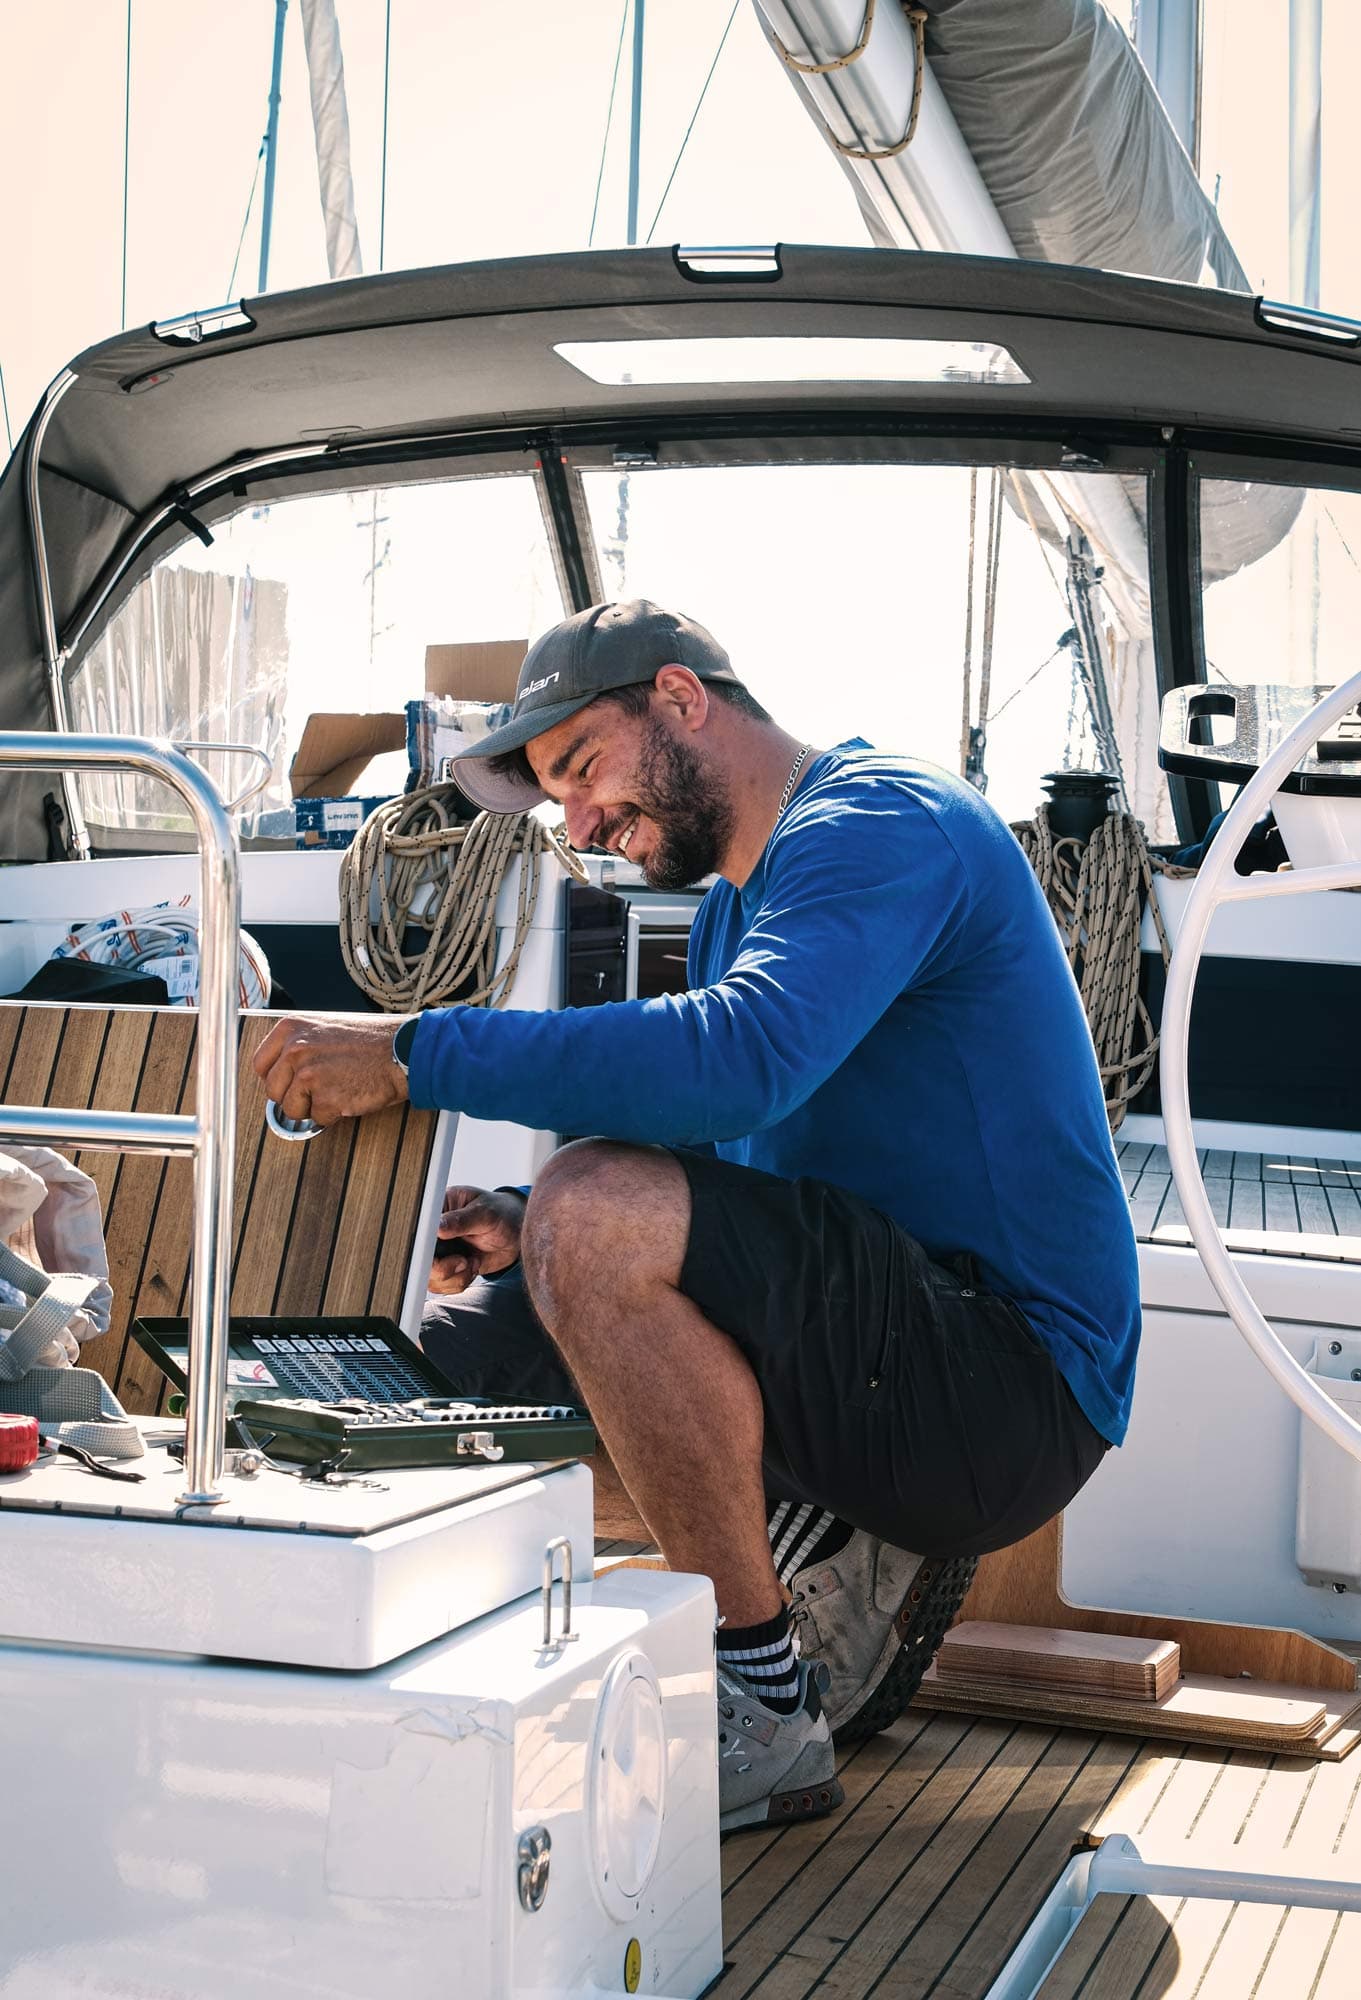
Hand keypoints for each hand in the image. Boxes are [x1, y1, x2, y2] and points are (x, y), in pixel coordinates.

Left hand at [252, 1015, 412, 1126]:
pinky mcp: (324, 1098)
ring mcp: (308, 1074)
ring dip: (312, 1107)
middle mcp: (295, 1049)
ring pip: (290, 1109)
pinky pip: (318, 1119)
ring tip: (336, 1089)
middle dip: (292, 1097)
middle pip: (272, 1090)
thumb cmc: (371, 1040)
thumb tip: (280, 1070)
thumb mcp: (325, 1028)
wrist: (401, 1051)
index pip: (260, 1064)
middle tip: (316, 1091)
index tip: (286, 1084)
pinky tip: (348, 1095)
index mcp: (291, 1028)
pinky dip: (333, 1114)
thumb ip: (298, 1044)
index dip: (275, 1079)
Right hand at [428, 1185, 525, 1294]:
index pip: (418, 1230)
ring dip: (454, 1277)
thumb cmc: (502, 1213)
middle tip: (463, 1261)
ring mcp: (440, 1251)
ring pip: (431, 1276)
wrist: (516, 1233)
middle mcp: (434, 1232)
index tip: (437, 1253)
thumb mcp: (485, 1213)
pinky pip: (443, 1285)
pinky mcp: (449, 1267)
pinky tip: (473, 1267)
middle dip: (441, 1268)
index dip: (422, 1245)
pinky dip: (459, 1282)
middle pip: (419, 1258)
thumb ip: (461, 1220)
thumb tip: (438, 1227)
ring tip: (472, 1262)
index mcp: (437, 1209)